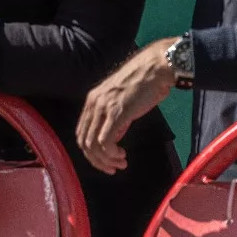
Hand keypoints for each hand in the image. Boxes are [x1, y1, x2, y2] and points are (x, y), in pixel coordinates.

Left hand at [76, 37, 178, 174]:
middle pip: (84, 141)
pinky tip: (122, 156)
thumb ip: (114, 119)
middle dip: (96, 160)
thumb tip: (113, 139)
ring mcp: (104, 108)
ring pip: (92, 144)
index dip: (91, 152)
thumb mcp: (122, 102)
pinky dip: (111, 154)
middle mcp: (93, 104)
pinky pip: (105, 141)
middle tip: (113, 168)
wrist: (155, 68)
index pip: (81, 133)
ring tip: (120, 163)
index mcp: (92, 101)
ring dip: (105, 160)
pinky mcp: (117, 112)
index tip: (107, 161)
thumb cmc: (143, 84)